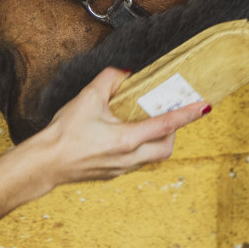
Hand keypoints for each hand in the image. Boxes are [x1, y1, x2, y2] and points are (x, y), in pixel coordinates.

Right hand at [0, 66, 207, 242]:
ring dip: (157, 141)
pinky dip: (140, 148)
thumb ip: (109, 80)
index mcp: (127, 139)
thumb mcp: (87, 98)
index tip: (204, 106)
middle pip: (166, 148)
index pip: (166, 125)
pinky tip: (125, 134)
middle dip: (173, 131)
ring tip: (148, 122)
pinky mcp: (111, 174)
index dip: (187, 114)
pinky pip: (136, 161)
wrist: (45, 163)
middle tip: (170, 113)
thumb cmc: (63, 134)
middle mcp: (129, 157)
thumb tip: (124, 73)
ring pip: (152, 157)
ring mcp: (121, 169)